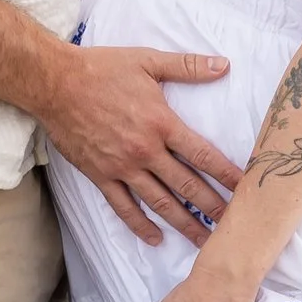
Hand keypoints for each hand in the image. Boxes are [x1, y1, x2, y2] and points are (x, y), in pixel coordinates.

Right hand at [42, 43, 237, 247]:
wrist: (54, 84)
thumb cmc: (102, 69)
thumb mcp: (148, 60)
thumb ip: (188, 66)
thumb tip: (224, 65)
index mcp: (162, 123)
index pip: (203, 155)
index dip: (227, 174)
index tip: (247, 189)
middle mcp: (145, 151)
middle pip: (187, 185)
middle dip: (213, 206)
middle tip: (234, 224)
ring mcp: (122, 167)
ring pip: (160, 202)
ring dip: (184, 223)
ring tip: (205, 241)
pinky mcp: (100, 176)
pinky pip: (123, 207)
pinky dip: (140, 225)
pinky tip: (156, 238)